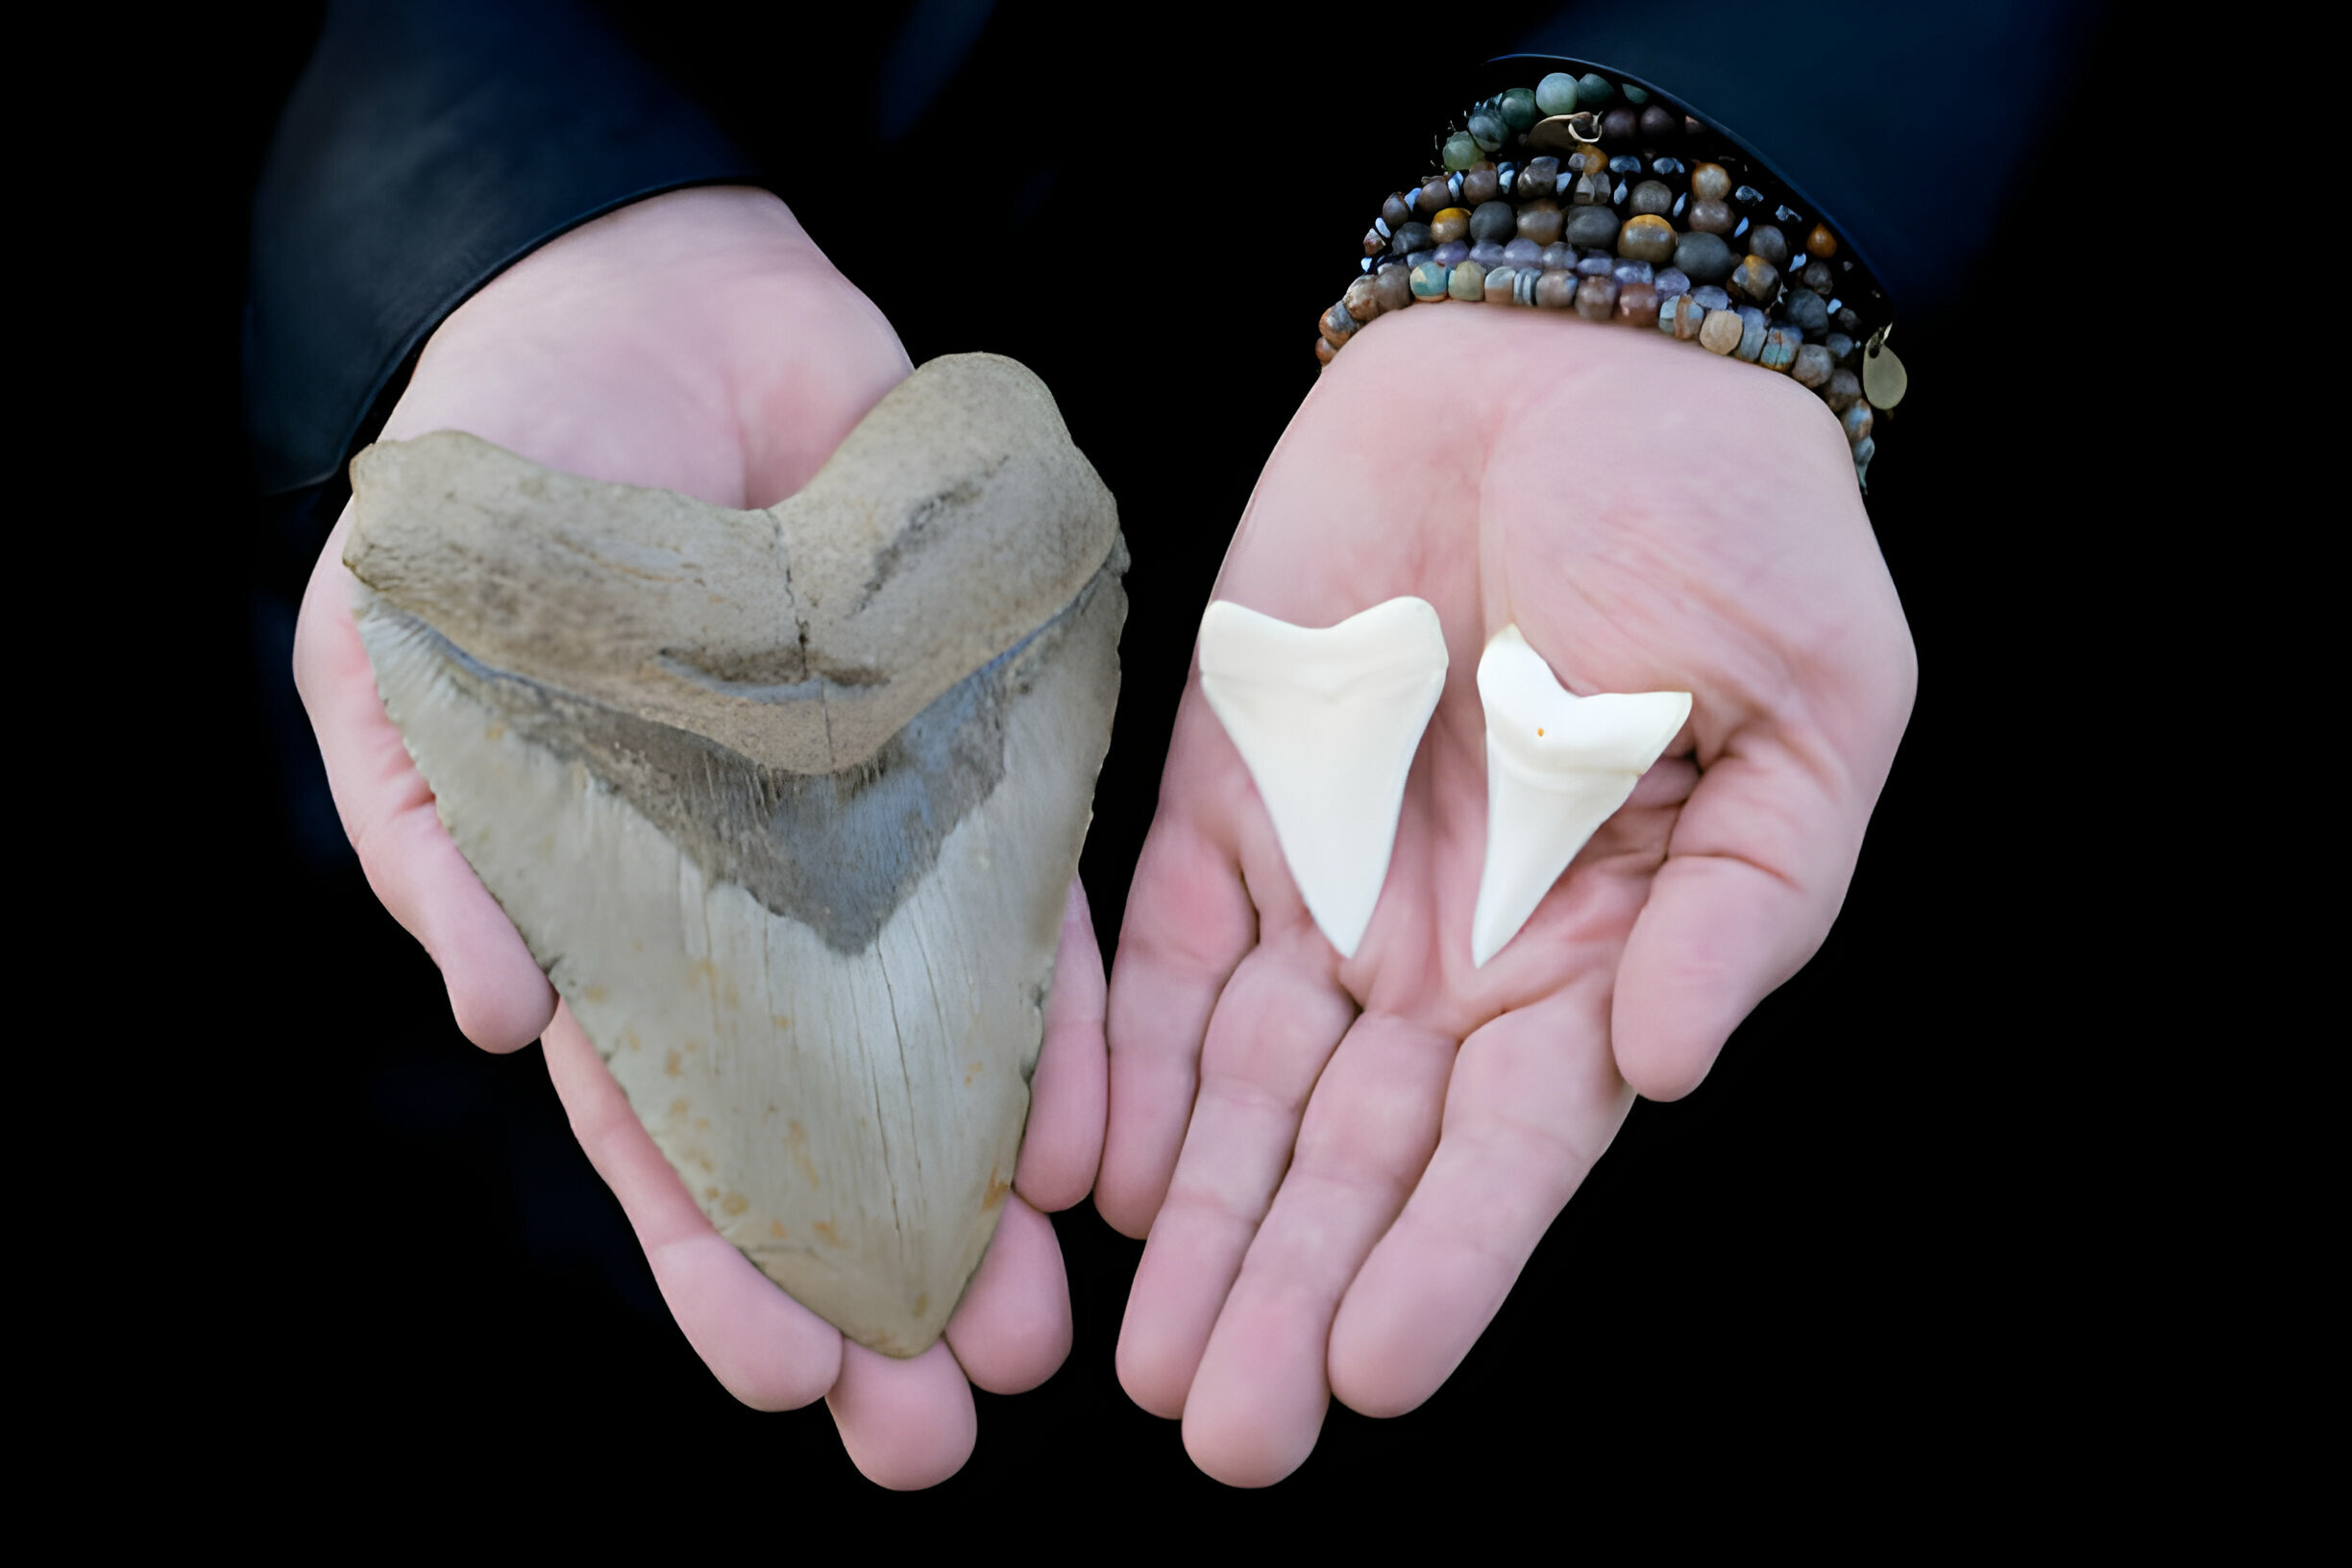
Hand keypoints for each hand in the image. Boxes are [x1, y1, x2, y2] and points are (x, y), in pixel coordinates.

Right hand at [292, 188, 1107, 1487]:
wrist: (652, 298)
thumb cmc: (499, 484)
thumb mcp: (402, 647)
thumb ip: (434, 829)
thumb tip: (502, 1021)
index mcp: (612, 910)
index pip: (669, 1119)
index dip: (722, 1254)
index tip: (790, 1378)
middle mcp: (760, 905)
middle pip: (825, 1128)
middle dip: (877, 1280)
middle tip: (938, 1431)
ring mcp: (880, 836)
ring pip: (947, 1051)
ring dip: (993, 1192)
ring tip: (1045, 1328)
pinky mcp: (985, 749)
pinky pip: (1042, 905)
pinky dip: (1074, 1020)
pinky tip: (1103, 1143)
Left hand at [1098, 301, 1915, 1484]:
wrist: (1577, 346)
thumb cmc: (1732, 523)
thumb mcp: (1809, 711)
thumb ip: (1746, 901)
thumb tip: (1662, 1068)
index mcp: (1600, 952)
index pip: (1510, 1148)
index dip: (1445, 1262)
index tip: (1367, 1372)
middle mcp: (1452, 948)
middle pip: (1357, 1152)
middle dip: (1289, 1284)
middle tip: (1222, 1425)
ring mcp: (1330, 872)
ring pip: (1244, 1083)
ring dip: (1194, 1214)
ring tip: (1138, 1350)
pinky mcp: (1228, 784)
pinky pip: (1158, 944)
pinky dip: (1116, 1052)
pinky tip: (1081, 1166)